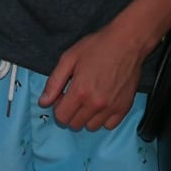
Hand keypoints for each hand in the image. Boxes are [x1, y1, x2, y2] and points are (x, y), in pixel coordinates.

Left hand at [38, 22, 154, 131]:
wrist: (127, 42)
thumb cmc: (98, 47)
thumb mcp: (69, 58)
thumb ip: (54, 82)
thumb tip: (43, 102)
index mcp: (80, 91)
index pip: (61, 117)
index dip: (58, 108)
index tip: (63, 97)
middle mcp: (96, 104)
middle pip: (75, 124)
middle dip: (70, 113)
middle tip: (75, 97)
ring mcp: (111, 107)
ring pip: (91, 127)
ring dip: (86, 117)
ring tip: (89, 99)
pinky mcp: (124, 108)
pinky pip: (109, 126)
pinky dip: (103, 118)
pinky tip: (102, 104)